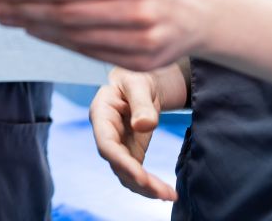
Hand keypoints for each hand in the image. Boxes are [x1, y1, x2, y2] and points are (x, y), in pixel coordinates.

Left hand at [0, 0, 210, 71]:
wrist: (206, 15)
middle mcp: (138, 12)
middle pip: (65, 14)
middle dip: (21, 9)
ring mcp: (141, 42)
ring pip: (73, 37)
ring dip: (33, 27)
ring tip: (6, 17)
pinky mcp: (140, 63)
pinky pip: (87, 52)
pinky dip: (57, 41)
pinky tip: (36, 31)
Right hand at [89, 67, 179, 200]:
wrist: (141, 81)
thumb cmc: (136, 77)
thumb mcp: (139, 83)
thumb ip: (141, 102)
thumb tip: (144, 126)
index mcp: (101, 114)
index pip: (107, 144)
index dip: (122, 163)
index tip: (142, 178)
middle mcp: (105, 134)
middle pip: (117, 164)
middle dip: (139, 181)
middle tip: (165, 193)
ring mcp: (117, 145)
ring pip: (126, 174)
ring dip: (146, 188)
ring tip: (170, 195)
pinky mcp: (130, 152)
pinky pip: (136, 174)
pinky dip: (149, 185)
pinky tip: (166, 192)